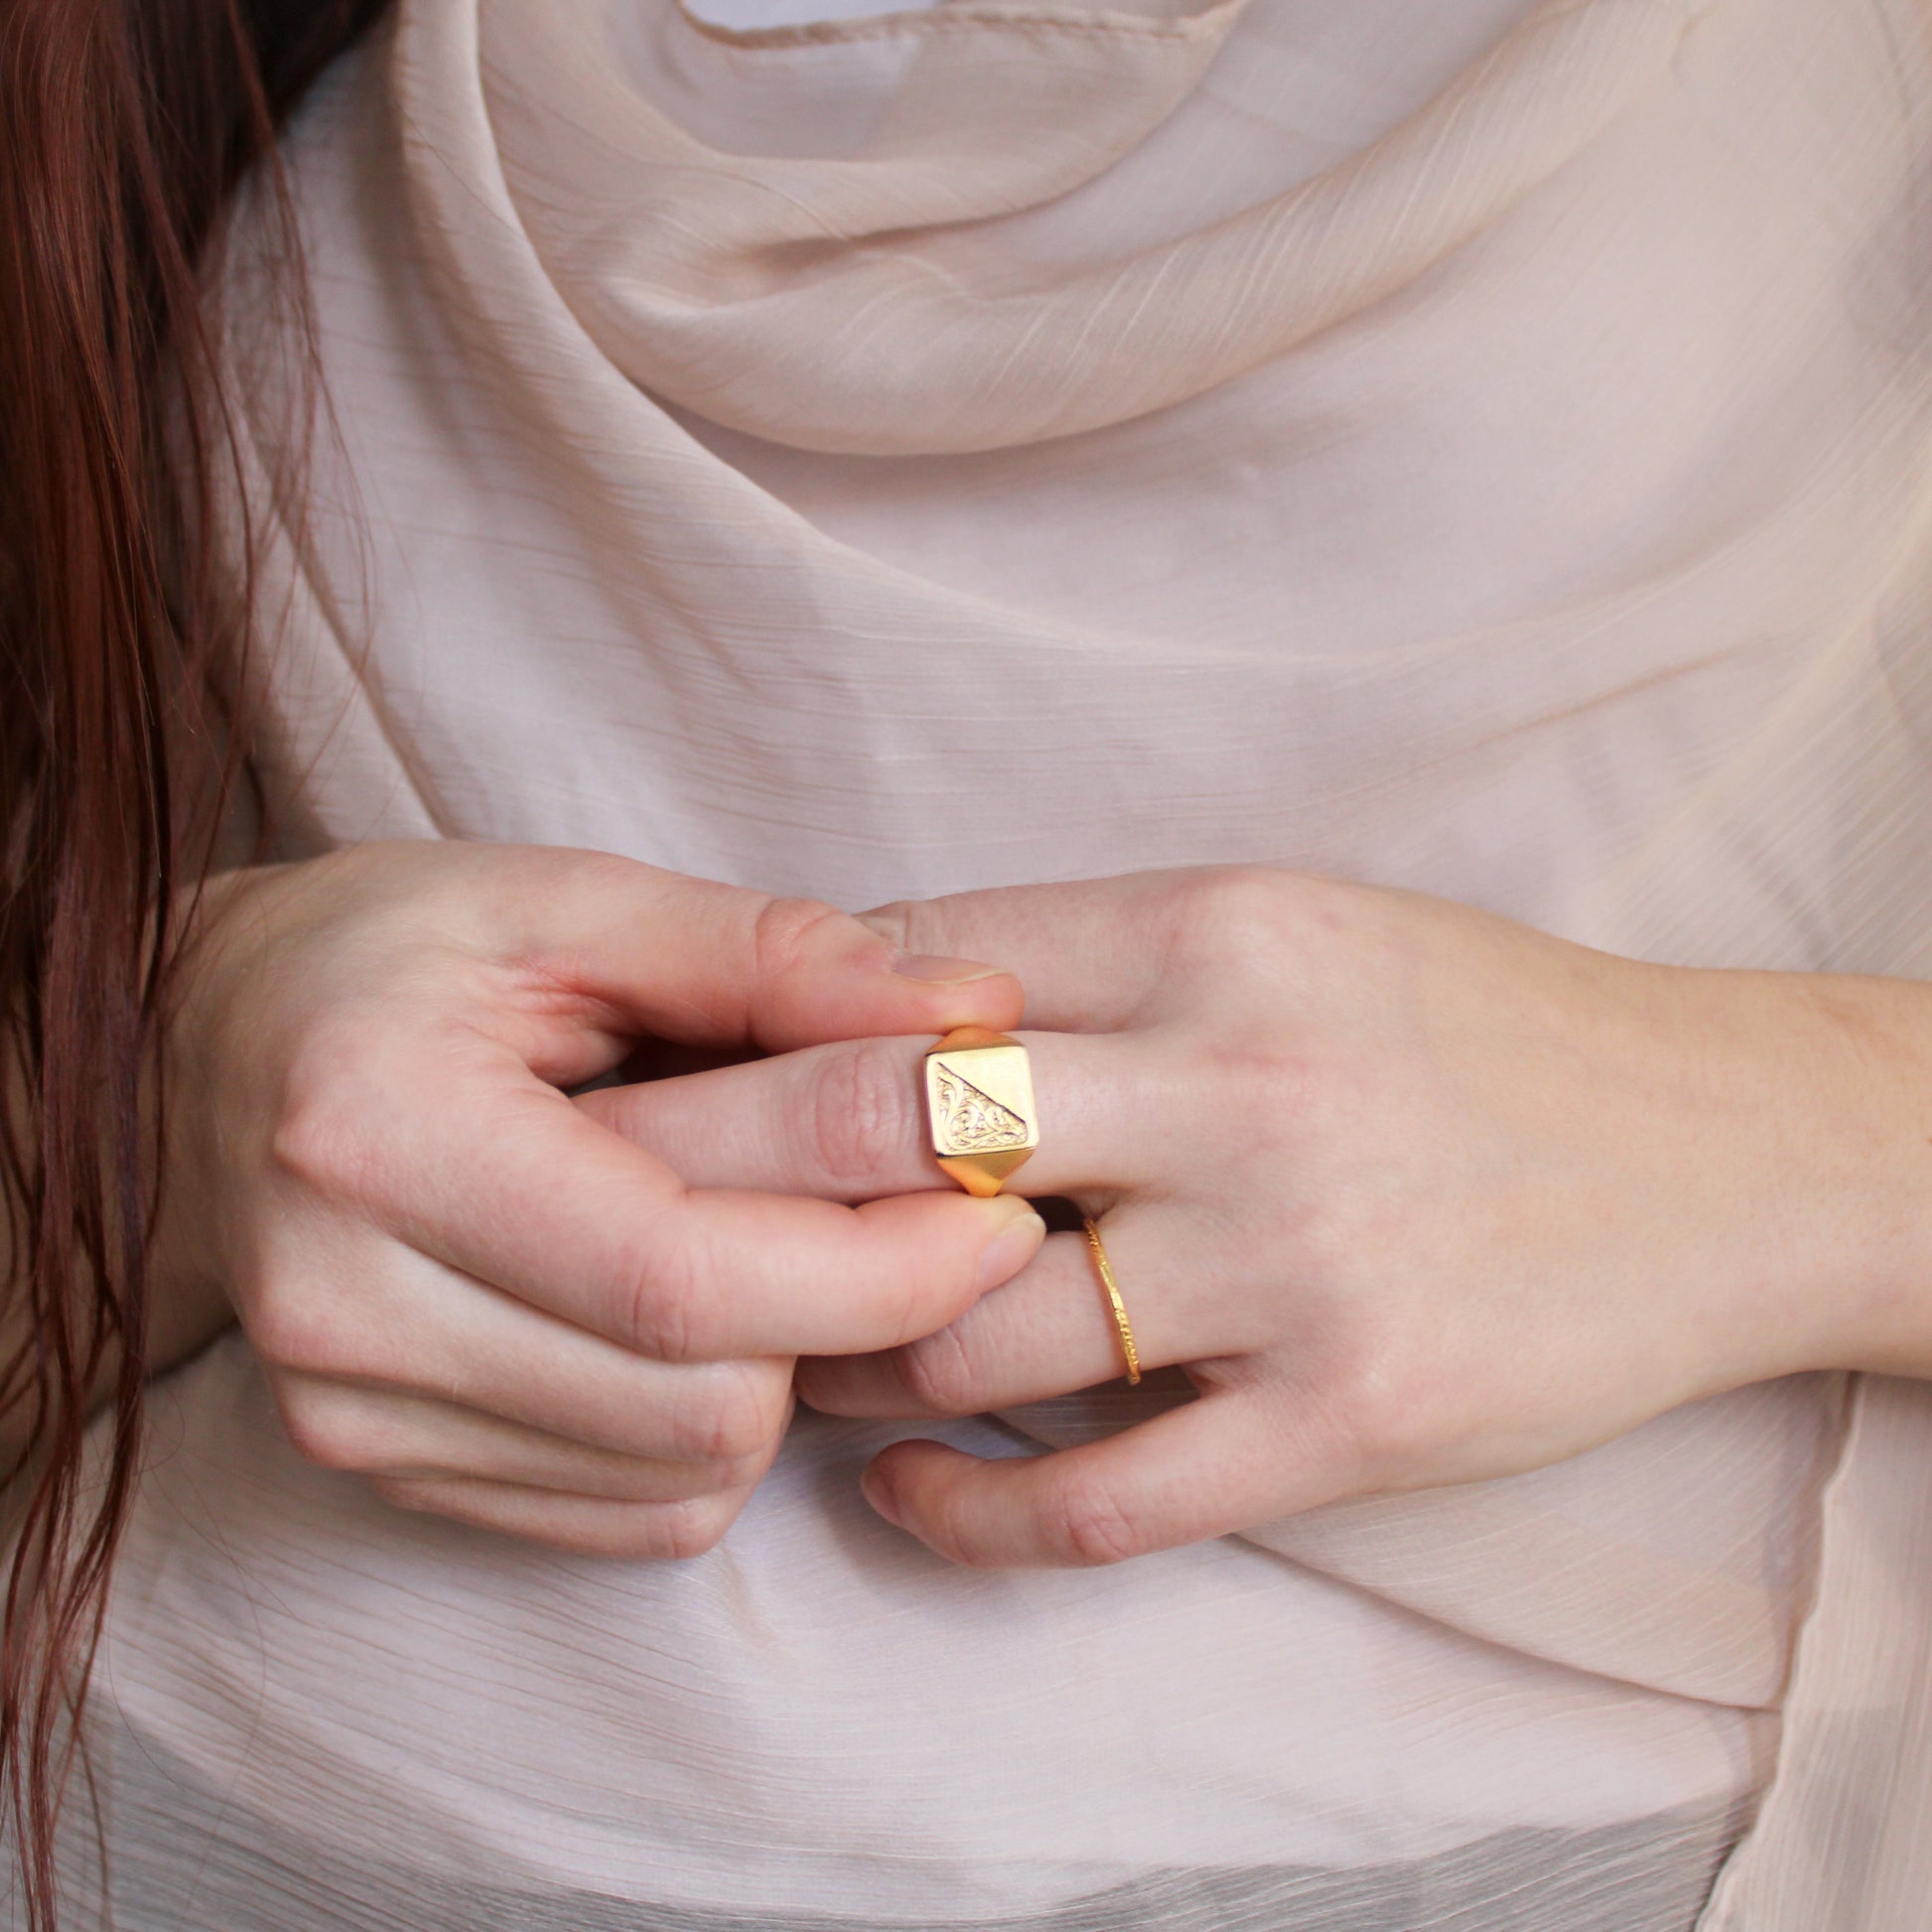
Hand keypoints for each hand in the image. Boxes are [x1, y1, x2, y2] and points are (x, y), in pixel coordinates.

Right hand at [156, 841, 1043, 1555]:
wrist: (197, 1053)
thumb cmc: (388, 954)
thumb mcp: (567, 903)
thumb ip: (768, 957)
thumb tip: (971, 1014)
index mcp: (380, 1138)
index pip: (684, 1278)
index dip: (879, 1263)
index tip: (1000, 1208)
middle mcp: (345, 1310)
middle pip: (701, 1400)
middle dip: (849, 1312)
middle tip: (899, 1204)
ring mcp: (353, 1414)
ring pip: (687, 1478)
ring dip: (787, 1370)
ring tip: (770, 1234)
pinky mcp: (384, 1470)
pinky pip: (636, 1515)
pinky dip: (714, 1427)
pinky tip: (699, 1314)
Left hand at [588, 866, 1931, 1564]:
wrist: (1726, 1149)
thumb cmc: (1481, 1027)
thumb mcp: (1297, 923)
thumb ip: (1099, 954)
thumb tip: (879, 994)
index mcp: (1216, 929)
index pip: (915, 964)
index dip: (765, 1026)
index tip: (680, 1080)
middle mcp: (1242, 1082)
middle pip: (899, 1136)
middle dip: (732, 1189)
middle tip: (633, 1233)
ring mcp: (1295, 1260)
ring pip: (967, 1333)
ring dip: (842, 1361)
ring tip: (786, 1367)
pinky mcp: (1352, 1418)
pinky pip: (1096, 1498)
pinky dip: (961, 1513)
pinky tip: (899, 1494)